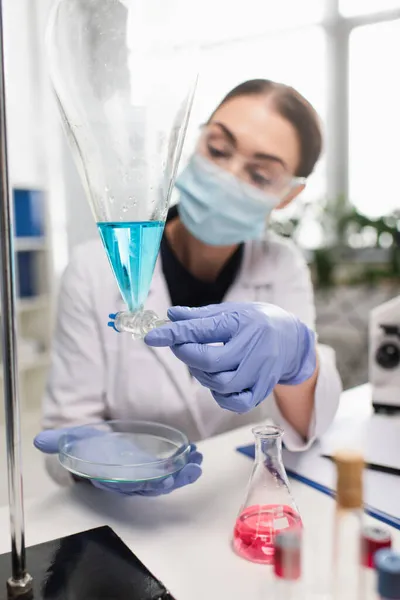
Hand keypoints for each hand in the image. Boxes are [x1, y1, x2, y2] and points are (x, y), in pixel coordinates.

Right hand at [34, 427, 202, 495]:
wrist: (97, 448)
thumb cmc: (87, 447)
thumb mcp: (74, 440)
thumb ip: (59, 441)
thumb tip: (38, 440)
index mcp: (110, 477)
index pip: (126, 485)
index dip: (145, 483)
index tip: (161, 478)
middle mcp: (129, 480)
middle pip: (152, 486)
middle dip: (172, 479)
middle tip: (190, 469)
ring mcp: (144, 475)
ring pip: (165, 481)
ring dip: (183, 474)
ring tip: (198, 462)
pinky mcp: (154, 467)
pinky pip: (171, 471)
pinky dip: (185, 465)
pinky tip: (196, 454)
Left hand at [145, 302, 315, 413]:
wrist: (292, 339)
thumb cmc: (256, 322)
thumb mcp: (231, 311)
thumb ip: (200, 317)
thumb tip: (171, 316)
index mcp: (243, 323)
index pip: (204, 330)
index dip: (175, 334)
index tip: (151, 336)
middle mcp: (254, 348)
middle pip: (212, 361)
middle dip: (188, 356)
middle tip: (181, 347)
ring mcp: (260, 372)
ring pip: (221, 384)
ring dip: (203, 376)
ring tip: (202, 363)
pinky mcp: (262, 390)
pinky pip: (235, 402)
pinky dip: (220, 395)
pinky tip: (218, 381)